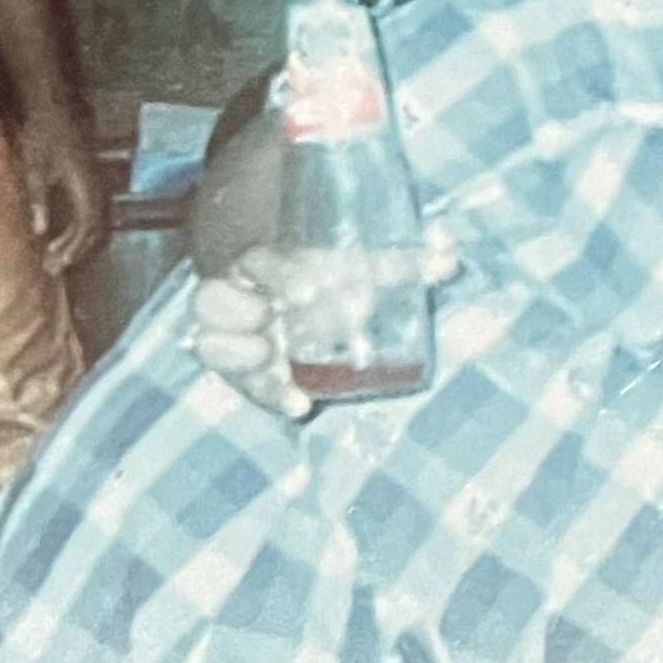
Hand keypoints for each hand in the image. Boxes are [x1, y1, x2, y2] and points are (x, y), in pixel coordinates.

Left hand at [16, 98, 105, 276]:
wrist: (55, 111)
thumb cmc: (43, 137)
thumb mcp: (35, 169)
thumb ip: (39, 201)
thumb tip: (41, 232)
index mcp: (85, 185)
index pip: (87, 223)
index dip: (74, 246)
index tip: (58, 262)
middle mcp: (98, 186)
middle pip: (97, 227)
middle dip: (76, 249)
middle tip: (54, 267)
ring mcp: (98, 183)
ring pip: (98, 221)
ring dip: (79, 242)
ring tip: (59, 257)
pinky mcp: (93, 181)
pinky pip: (95, 212)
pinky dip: (82, 230)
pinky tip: (66, 237)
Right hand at [190, 225, 457, 420]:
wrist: (276, 286)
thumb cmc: (321, 269)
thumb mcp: (358, 262)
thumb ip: (400, 262)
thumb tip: (449, 261)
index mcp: (263, 259)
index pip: (257, 260)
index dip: (277, 275)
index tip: (308, 293)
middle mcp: (238, 295)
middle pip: (212, 301)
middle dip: (237, 314)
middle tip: (272, 324)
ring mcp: (232, 334)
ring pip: (213, 344)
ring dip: (242, 358)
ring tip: (278, 370)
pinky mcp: (242, 368)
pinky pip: (242, 382)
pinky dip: (268, 394)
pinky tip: (298, 403)